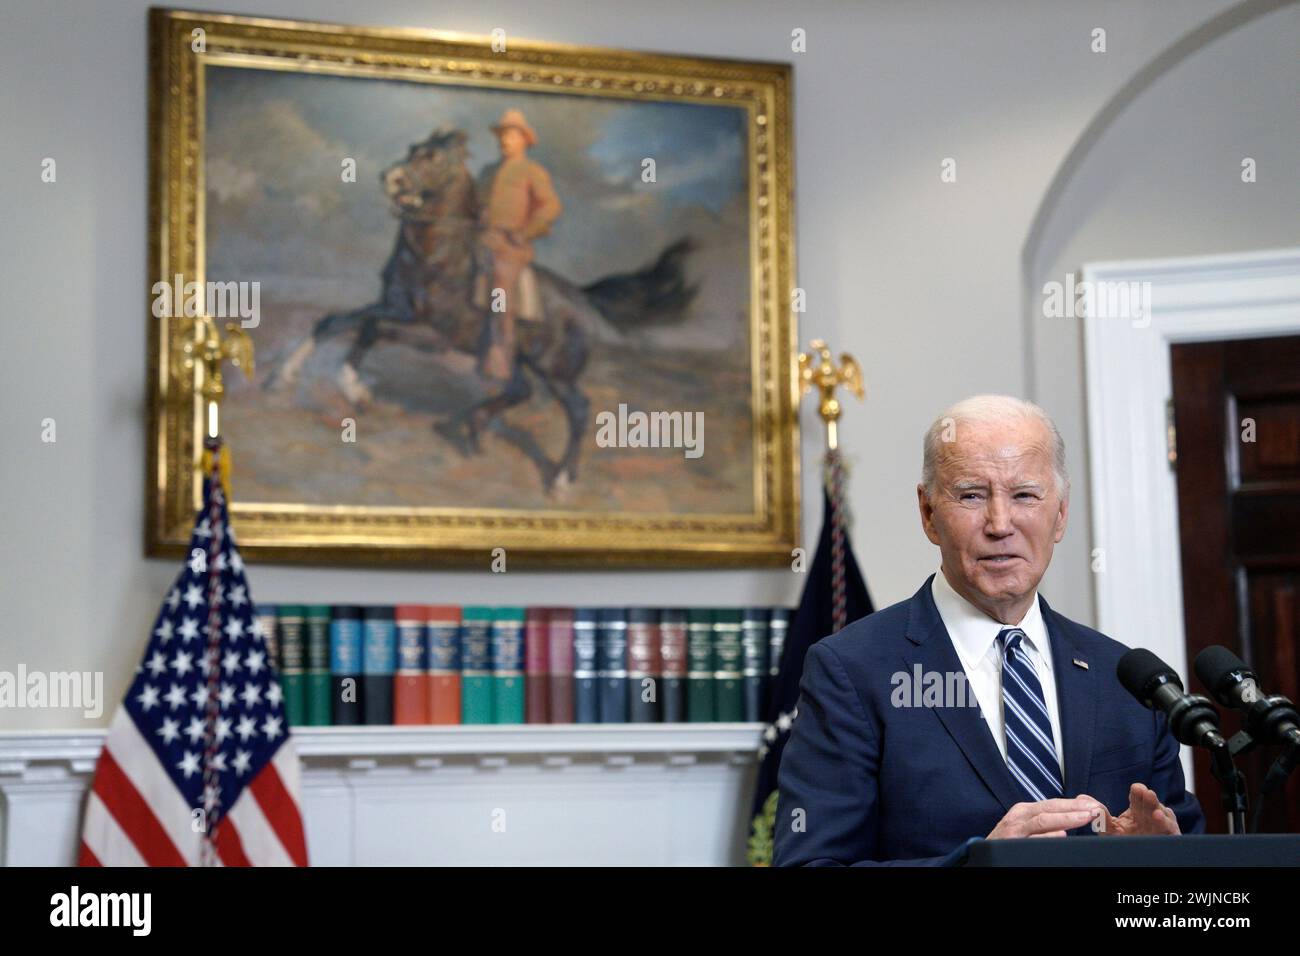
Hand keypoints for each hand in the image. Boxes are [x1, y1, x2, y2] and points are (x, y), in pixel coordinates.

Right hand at [986, 797, 1104, 838]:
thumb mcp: (1024, 826)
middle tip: (1095, 810)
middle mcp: (1018, 817)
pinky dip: (1048, 837)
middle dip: (1074, 809)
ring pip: (1042, 820)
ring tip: (1084, 818)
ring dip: (1065, 818)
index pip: (1053, 804)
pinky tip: (1062, 834)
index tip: (1093, 805)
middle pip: (1050, 809)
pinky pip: (1033, 839)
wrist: (982, 858)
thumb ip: (1044, 821)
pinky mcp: (1011, 844)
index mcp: (1024, 811)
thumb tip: (1072, 816)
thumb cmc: (1007, 843)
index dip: (1074, 804)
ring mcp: (1014, 831)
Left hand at [1095, 783, 1180, 835]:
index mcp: (1138, 811)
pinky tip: (1161, 821)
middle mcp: (1151, 817)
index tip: (1136, 788)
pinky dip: (1166, 826)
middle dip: (1149, 800)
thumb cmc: (1125, 840)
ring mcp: (1162, 828)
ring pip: (1163, 818)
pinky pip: (1170, 832)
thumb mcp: (1110, 831)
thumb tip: (1087, 803)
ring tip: (1155, 813)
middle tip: (1146, 792)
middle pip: (1151, 806)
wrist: (1134, 856)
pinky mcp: (1169, 838)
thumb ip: (1101, 819)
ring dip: (1159, 814)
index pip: (1138, 798)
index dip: (1137, 793)